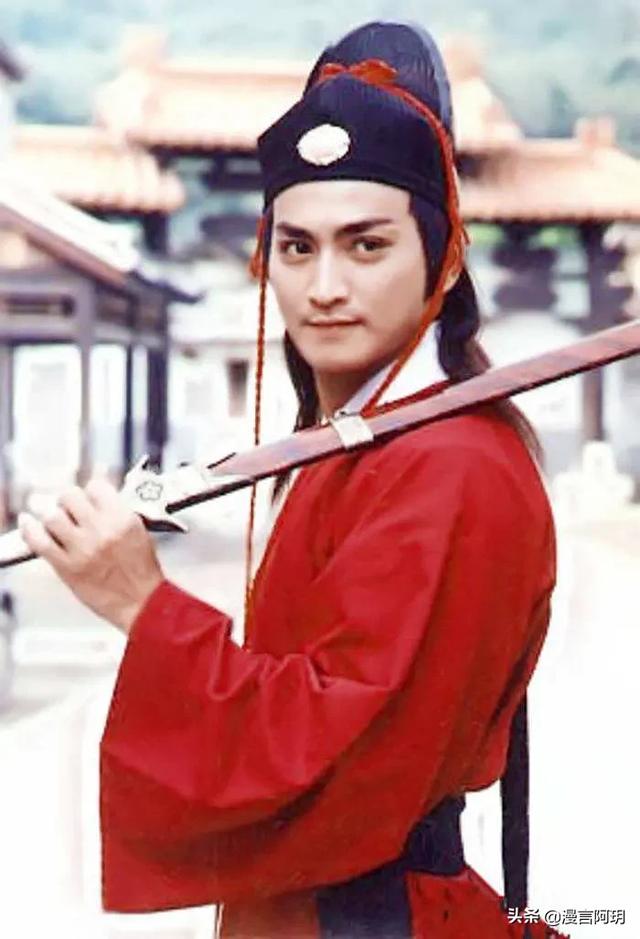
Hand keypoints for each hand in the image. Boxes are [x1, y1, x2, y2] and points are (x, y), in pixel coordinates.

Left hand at [18, 478, 163, 632]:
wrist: (141, 603)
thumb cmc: (141, 571)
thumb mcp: (138, 531)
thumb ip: (116, 511)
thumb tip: (94, 496)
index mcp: (122, 519)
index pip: (95, 486)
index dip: (90, 491)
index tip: (88, 497)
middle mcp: (101, 530)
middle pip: (69, 496)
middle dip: (67, 500)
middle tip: (69, 508)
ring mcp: (82, 549)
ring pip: (51, 516)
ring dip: (51, 515)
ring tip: (54, 520)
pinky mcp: (66, 567)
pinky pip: (39, 541)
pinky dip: (29, 529)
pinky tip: (28, 523)